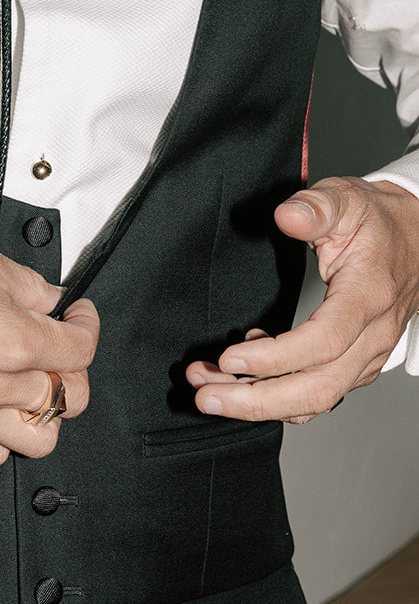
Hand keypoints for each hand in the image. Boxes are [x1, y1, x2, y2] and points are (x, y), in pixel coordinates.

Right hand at [0, 226, 99, 466]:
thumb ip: (26, 285)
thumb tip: (49, 300)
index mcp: (13, 340)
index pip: (81, 351)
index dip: (87, 326)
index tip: (77, 315)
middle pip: (69, 399)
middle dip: (73, 371)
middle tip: (57, 349)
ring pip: (39, 438)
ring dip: (44, 413)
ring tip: (30, 386)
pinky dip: (3, 437)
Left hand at [185, 177, 418, 423]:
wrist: (418, 236)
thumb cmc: (379, 221)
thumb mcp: (348, 199)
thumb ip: (316, 207)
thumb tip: (286, 216)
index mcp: (368, 295)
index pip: (323, 341)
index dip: (274, 358)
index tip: (229, 356)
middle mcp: (373, 334)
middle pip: (317, 389)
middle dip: (255, 401)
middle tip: (205, 395)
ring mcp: (368, 355)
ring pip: (317, 400)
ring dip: (259, 404)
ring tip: (211, 389)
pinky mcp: (358, 364)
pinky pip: (320, 394)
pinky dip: (278, 396)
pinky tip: (245, 375)